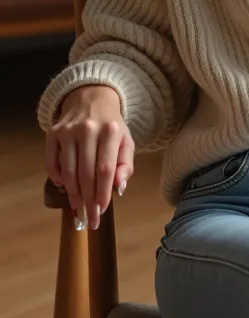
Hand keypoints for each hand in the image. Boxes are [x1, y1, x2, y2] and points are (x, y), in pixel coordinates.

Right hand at [45, 85, 134, 230]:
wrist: (92, 99)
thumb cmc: (111, 126)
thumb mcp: (126, 141)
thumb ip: (126, 164)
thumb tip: (118, 187)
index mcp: (111, 131)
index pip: (105, 170)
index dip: (102, 194)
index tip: (101, 211)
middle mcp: (88, 129)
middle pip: (86, 174)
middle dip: (88, 200)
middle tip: (90, 218)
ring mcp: (68, 130)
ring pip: (69, 171)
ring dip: (73, 194)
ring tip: (78, 208)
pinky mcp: (53, 132)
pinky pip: (52, 163)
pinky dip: (57, 178)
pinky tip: (65, 187)